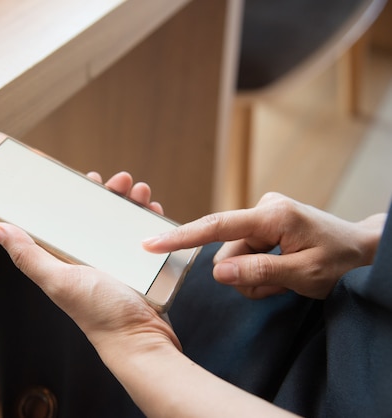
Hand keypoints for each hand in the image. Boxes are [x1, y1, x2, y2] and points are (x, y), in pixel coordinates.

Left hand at [0, 171, 178, 356]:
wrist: (141, 341)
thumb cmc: (99, 314)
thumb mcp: (59, 280)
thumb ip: (28, 256)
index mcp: (68, 258)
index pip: (66, 218)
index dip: (74, 195)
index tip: (86, 177)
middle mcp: (91, 258)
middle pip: (98, 215)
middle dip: (109, 193)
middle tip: (121, 180)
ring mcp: (118, 262)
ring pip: (123, 222)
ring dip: (132, 202)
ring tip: (142, 191)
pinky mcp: (141, 267)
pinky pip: (145, 236)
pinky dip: (150, 220)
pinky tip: (155, 209)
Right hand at [143, 192, 385, 298]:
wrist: (363, 250)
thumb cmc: (342, 261)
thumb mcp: (305, 275)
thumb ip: (259, 272)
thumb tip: (216, 272)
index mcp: (273, 215)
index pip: (218, 226)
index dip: (182, 237)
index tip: (151, 243)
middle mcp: (263, 209)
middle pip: (226, 252)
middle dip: (244, 276)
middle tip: (277, 288)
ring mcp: (263, 216)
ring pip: (233, 258)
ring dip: (252, 277)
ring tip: (283, 281)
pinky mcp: (263, 226)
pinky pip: (243, 256)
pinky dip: (258, 272)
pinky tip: (280, 273)